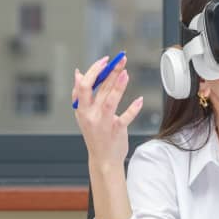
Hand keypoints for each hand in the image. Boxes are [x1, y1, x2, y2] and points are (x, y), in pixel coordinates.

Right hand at [72, 54, 143, 170]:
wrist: (103, 159)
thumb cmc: (95, 133)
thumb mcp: (84, 114)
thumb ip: (84, 94)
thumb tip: (78, 73)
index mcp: (81, 109)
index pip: (83, 85)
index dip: (93, 70)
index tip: (105, 60)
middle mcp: (90, 115)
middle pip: (96, 89)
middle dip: (107, 72)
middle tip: (119, 59)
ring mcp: (103, 123)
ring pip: (110, 101)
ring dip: (117, 86)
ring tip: (126, 72)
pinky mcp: (116, 130)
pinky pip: (126, 117)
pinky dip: (133, 108)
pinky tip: (140, 99)